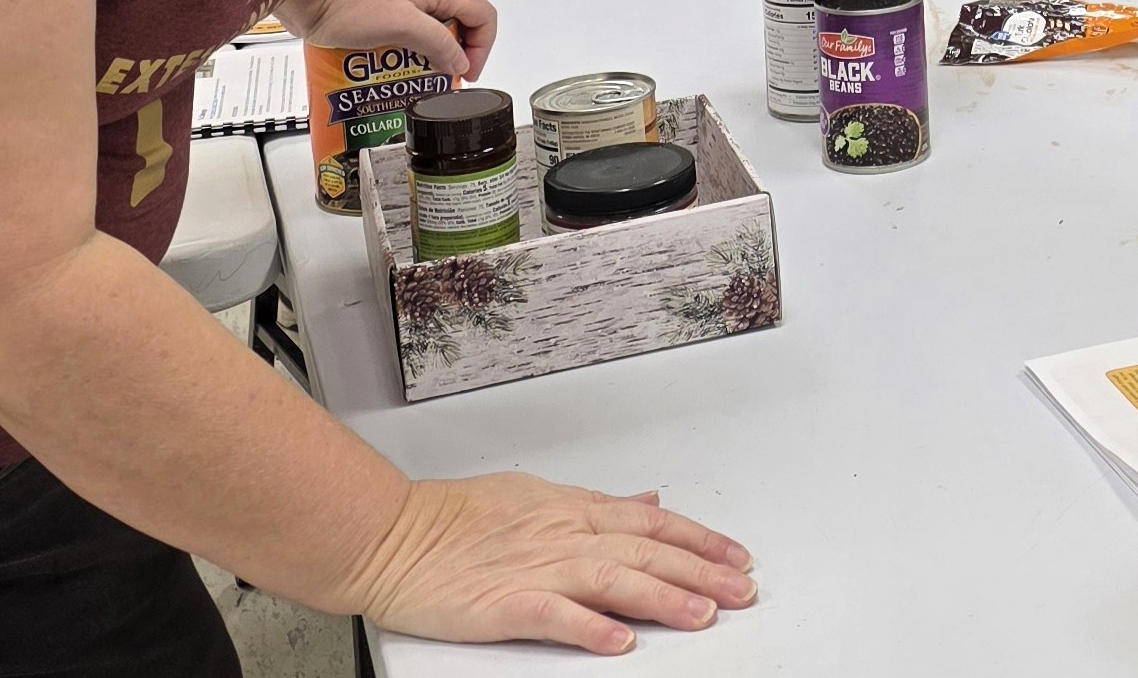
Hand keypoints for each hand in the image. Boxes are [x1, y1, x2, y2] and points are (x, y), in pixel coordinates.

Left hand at [301, 0, 497, 80]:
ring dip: (442, 49)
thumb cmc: (349, 6)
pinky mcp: (393, 8)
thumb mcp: (402, 26)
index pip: (483, 14)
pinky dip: (420, 47)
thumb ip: (437, 42)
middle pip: (469, 17)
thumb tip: (460, 61)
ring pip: (444, 23)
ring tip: (428, 70)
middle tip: (455, 70)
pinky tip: (405, 62)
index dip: (483, 45)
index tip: (468, 70)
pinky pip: (420, 28)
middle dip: (467, 47)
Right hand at [346, 474, 754, 654]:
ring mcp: (536, 569)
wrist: (393, 533)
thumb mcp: (540, 496)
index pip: (654, 523)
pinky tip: (620, 641)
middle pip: (647, 551)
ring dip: (663, 599)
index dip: (701, 540)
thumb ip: (599, 503)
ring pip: (614, 579)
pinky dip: (589, 626)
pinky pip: (554, 615)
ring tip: (704, 616)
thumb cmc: (458, 517)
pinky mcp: (502, 604)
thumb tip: (648, 499)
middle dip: (701, 572)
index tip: (738, 558)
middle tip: (744, 591)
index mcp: (575, 510)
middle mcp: (565, 536)